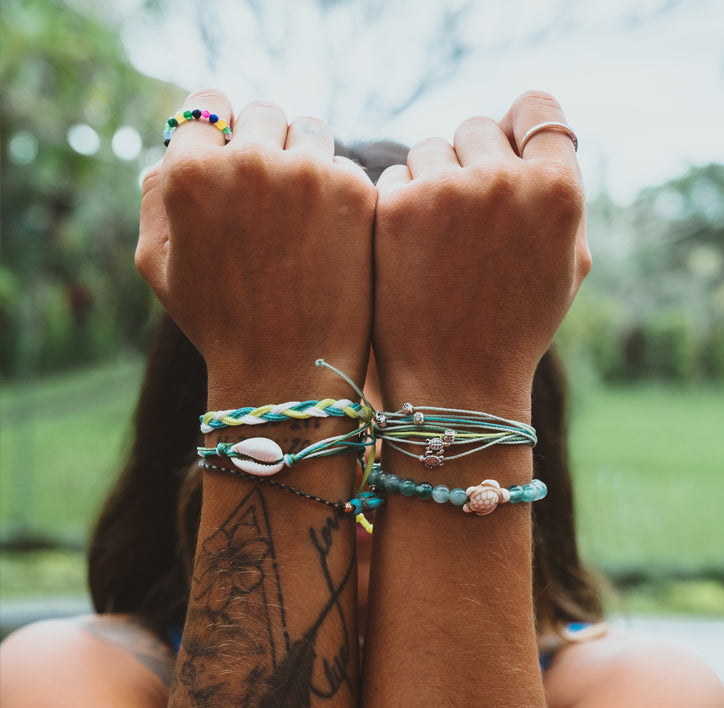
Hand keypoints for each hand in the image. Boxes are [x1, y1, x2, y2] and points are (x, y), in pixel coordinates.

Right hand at [135, 90, 376, 402]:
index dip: (220, 130)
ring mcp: (306, 173)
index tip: (232, 150)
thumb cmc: (219, 322)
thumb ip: (156, 192)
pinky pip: (344, 167)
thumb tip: (178, 143)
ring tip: (300, 216)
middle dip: (264, 144)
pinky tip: (329, 235)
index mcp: (191, 172)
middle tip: (270, 192)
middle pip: (264, 114)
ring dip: (304, 160)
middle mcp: (248, 160)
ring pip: (310, 133)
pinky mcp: (354, 192)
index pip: (208, 107)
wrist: (287, 371)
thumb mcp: (158, 264)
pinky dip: (336, 191)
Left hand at [372, 90, 589, 414]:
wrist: (456, 383)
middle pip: (477, 126)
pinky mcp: (395, 211)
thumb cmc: (515, 326)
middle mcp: (504, 181)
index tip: (504, 146)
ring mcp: (446, 192)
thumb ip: (560, 193)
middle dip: (471, 161)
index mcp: (559, 190)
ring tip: (438, 242)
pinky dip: (399, 205)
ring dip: (432, 181)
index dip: (519, 126)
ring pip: (429, 149)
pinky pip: (393, 178)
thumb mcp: (567, 263)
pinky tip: (408, 251)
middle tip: (466, 214)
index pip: (537, 108)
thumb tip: (537, 139)